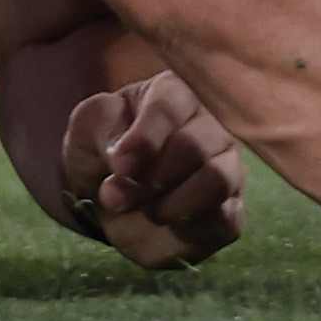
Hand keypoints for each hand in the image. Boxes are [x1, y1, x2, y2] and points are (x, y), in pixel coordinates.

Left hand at [61, 74, 245, 271]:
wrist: (114, 200)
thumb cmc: (104, 151)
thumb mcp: (88, 129)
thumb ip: (101, 126)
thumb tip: (124, 157)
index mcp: (174, 92)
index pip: (168, 106)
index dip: (143, 139)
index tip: (119, 166)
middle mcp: (212, 124)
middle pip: (192, 147)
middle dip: (146, 180)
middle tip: (115, 197)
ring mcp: (229, 167)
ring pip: (218, 180)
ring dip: (171, 204)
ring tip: (146, 210)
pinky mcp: (232, 210)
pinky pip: (225, 219)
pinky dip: (188, 228)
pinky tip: (167, 225)